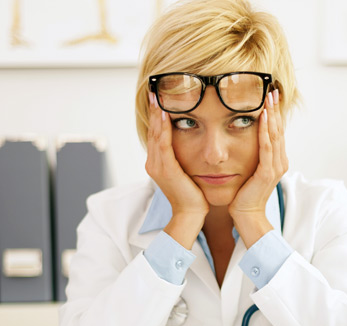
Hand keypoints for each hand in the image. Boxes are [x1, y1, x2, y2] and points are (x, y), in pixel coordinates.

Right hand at [145, 92, 207, 247]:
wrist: (191, 215)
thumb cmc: (194, 195)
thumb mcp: (186, 172)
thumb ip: (184, 158)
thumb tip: (192, 143)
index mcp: (158, 163)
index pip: (156, 133)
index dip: (156, 115)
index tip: (159, 96)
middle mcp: (154, 163)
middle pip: (152, 130)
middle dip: (153, 109)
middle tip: (154, 88)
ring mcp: (157, 166)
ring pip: (156, 134)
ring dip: (157, 113)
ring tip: (158, 95)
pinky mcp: (166, 169)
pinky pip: (163, 143)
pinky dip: (164, 127)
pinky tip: (166, 113)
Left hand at [229, 89, 287, 247]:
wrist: (246, 215)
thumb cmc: (244, 194)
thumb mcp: (249, 169)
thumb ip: (252, 155)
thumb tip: (244, 139)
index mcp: (276, 160)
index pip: (276, 131)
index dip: (274, 113)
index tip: (269, 95)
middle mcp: (280, 161)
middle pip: (278, 129)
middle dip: (275, 109)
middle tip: (271, 89)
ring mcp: (275, 167)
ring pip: (274, 135)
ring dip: (271, 115)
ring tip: (268, 98)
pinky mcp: (267, 173)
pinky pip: (266, 148)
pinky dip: (265, 131)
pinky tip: (262, 118)